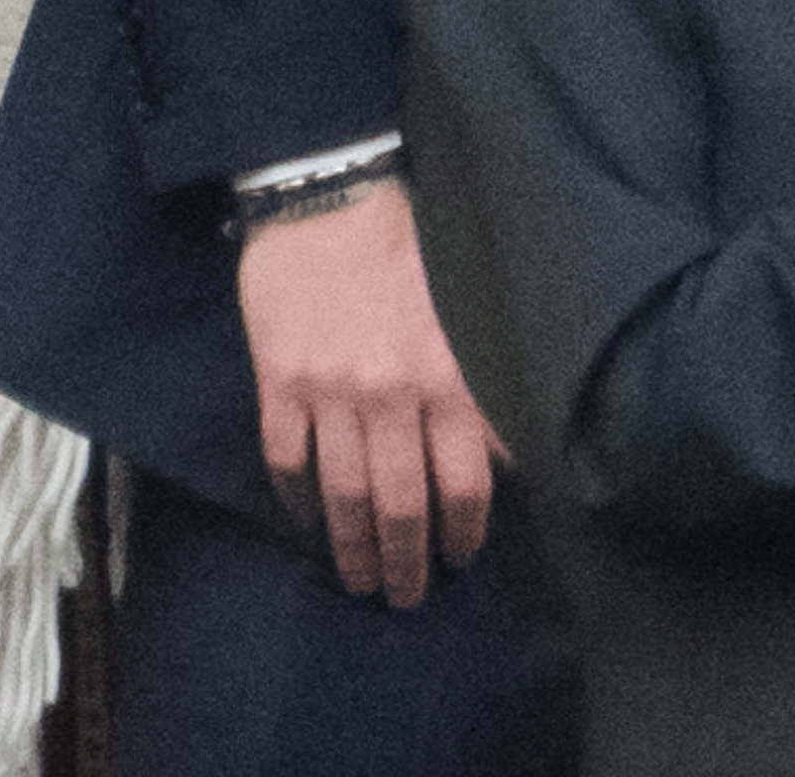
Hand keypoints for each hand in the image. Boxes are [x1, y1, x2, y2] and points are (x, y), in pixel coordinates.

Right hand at [236, 180, 500, 604]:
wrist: (330, 199)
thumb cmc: (412, 247)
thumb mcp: (470, 304)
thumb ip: (488, 374)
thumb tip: (513, 444)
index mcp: (448, 373)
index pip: (465, 481)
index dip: (465, 531)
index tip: (462, 557)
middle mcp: (392, 393)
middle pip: (400, 505)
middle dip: (407, 562)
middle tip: (408, 596)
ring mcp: (331, 393)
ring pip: (343, 498)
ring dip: (354, 551)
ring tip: (361, 581)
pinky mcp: (280, 386)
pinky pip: (288, 464)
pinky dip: (298, 505)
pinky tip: (308, 525)